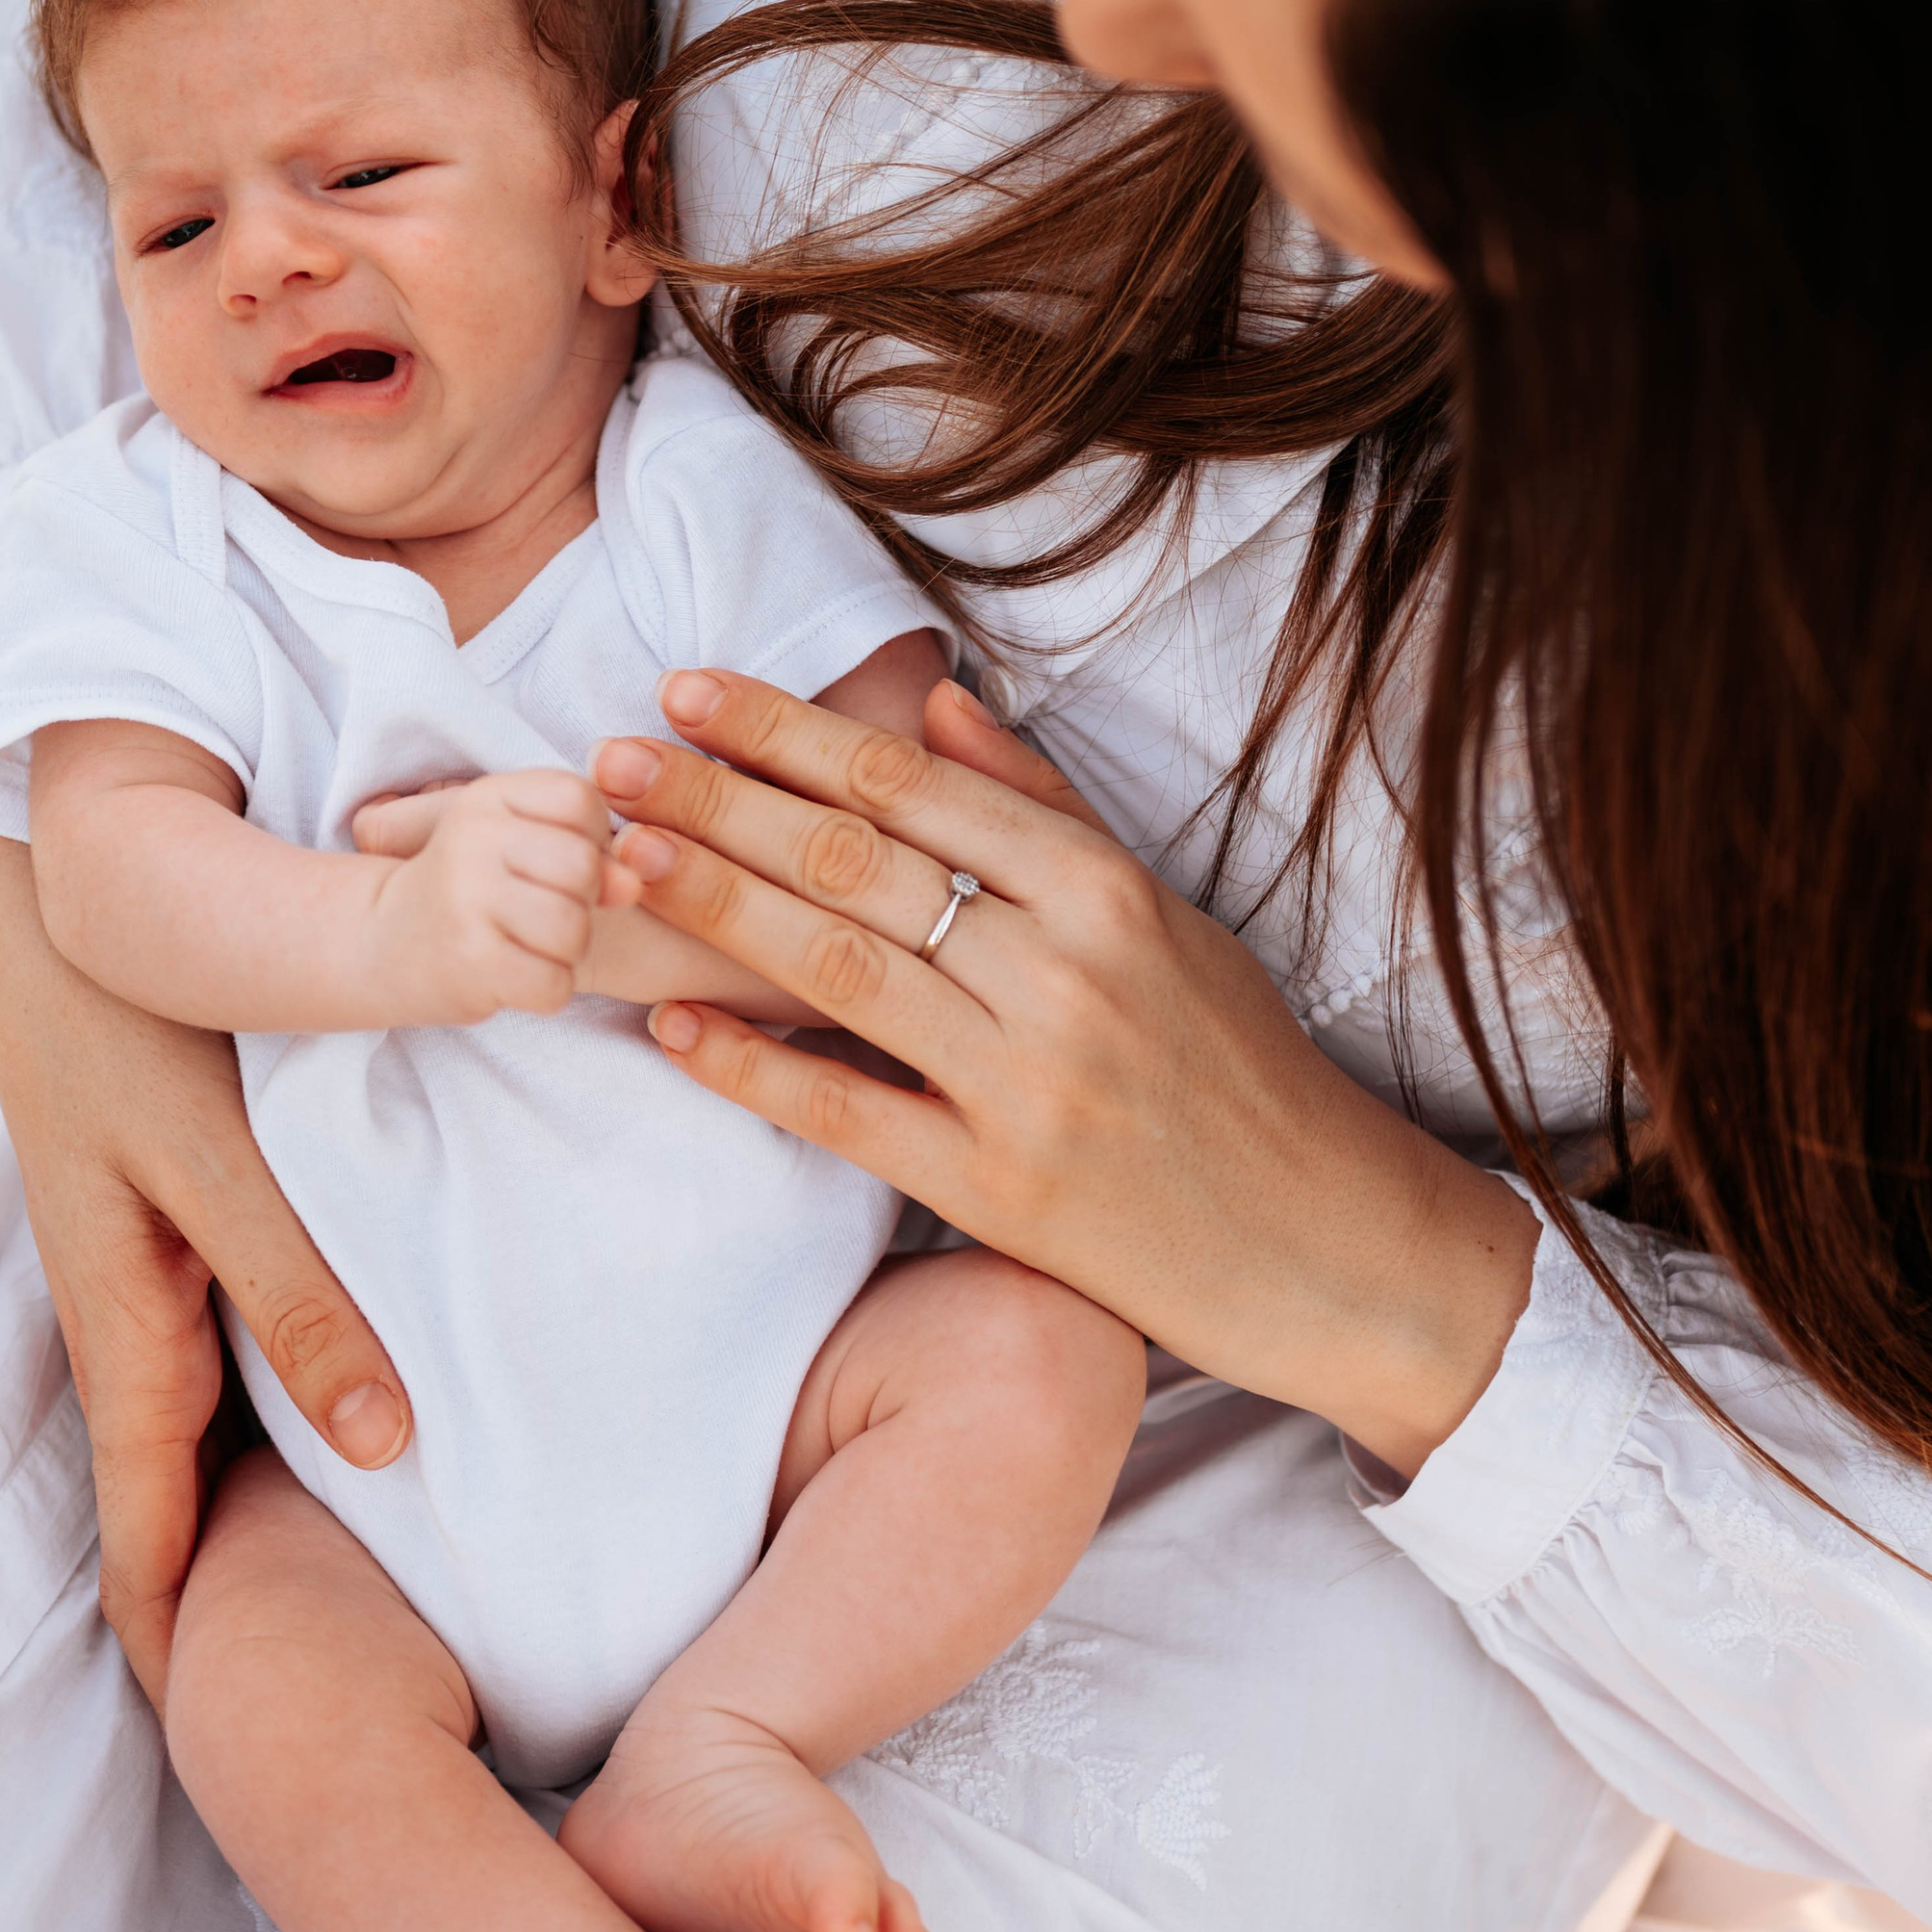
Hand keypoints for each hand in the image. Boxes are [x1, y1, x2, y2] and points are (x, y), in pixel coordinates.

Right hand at [0, 827, 411, 1706]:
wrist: (64, 899)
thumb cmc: (130, 1025)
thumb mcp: (218, 1166)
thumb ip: (301, 1297)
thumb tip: (386, 1453)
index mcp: (127, 1335)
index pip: (144, 1539)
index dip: (182, 1647)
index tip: (235, 1748)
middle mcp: (134, 1321)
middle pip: (182, 1499)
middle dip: (236, 1600)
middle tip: (328, 1695)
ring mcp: (156, 1272)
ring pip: (211, 1424)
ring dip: (261, 1506)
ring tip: (350, 1594)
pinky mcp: (187, 1218)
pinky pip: (229, 1344)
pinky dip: (281, 1403)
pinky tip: (359, 1415)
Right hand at [363, 767, 631, 1022]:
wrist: (379, 944)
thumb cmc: (473, 890)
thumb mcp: (524, 850)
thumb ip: (589, 853)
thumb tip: (631, 884)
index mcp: (487, 796)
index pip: (579, 798)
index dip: (590, 836)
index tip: (554, 861)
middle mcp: (471, 838)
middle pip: (584, 866)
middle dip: (581, 900)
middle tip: (542, 912)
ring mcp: (465, 900)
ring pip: (573, 929)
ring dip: (566, 950)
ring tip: (530, 945)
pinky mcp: (470, 961)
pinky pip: (554, 984)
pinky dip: (547, 990)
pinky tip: (516, 977)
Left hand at [590, 672, 1536, 1476]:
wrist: (1324, 1242)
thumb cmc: (1239, 1068)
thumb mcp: (1164, 916)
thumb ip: (1043, 807)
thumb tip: (932, 702)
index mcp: (1104, 890)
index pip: (910, 789)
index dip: (786, 734)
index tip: (686, 689)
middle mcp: (1064, 973)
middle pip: (854, 865)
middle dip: (716, 803)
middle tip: (606, 758)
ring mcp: (1029, 1083)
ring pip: (837, 971)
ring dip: (713, 909)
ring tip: (614, 858)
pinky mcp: (1002, 1191)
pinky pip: (849, 1114)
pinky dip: (753, 1065)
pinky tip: (669, 1024)